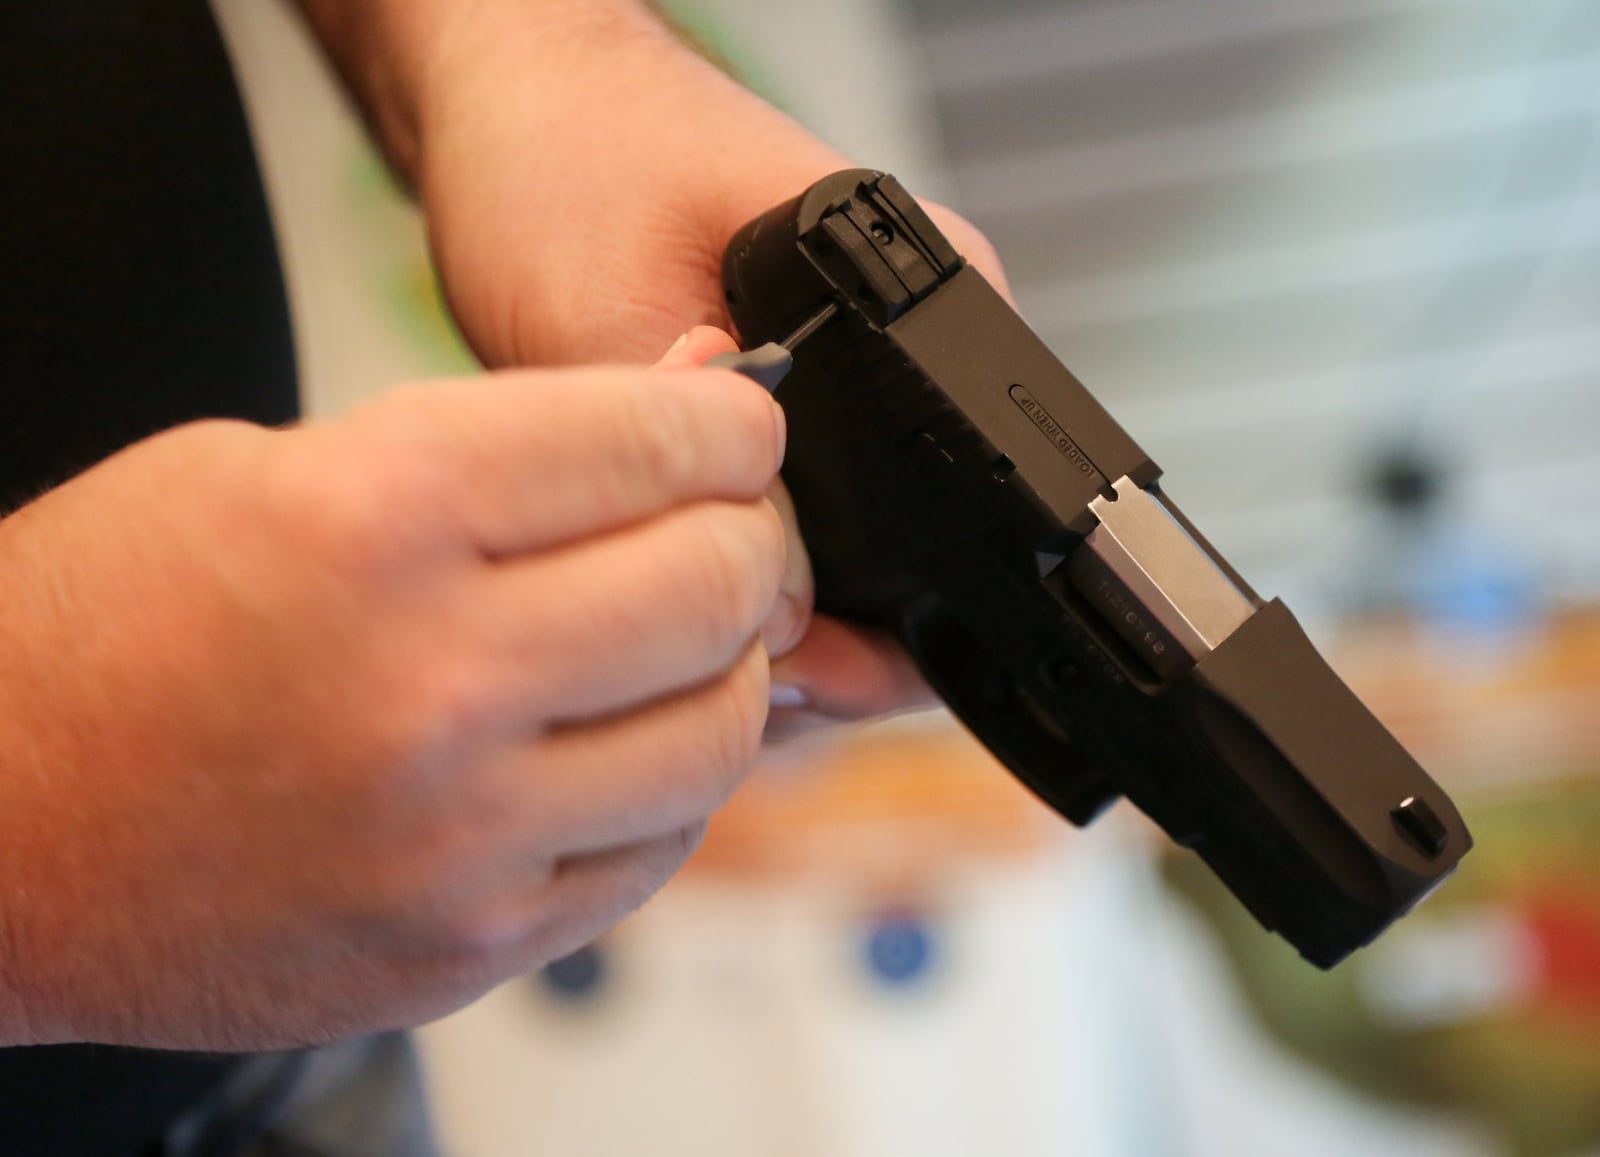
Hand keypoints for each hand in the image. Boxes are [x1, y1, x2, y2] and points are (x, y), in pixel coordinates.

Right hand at [0, 357, 784, 1049]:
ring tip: (679, 636)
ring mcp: (458, 835)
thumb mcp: (279, 469)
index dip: (729, 419)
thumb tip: (696, 393)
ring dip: (730, 663)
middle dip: (752, 535)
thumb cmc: (111, 630)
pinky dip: (668, 777)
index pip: (650, 440)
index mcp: (376, 519)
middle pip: (715, 583)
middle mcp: (432, 683)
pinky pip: (658, 847)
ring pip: (720, 730)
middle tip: (728, 526)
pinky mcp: (472, 942)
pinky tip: (618, 741)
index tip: (740, 423)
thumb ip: (504, 440)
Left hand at [297, 0, 1013, 730]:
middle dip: (828, 629)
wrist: (519, 97)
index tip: (785, 660)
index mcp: (939, 291)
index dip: (878, 619)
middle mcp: (932, 335)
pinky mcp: (822, 393)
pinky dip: (755, 562)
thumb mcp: (605, 320)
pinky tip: (693, 587)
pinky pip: (820, 516)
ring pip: (870, 549)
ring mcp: (879, 370)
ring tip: (696, 637)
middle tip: (730, 668)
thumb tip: (769, 605)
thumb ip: (689, 470)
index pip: (969, 510)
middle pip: (930, 550)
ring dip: (783, 605)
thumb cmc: (565, 155)